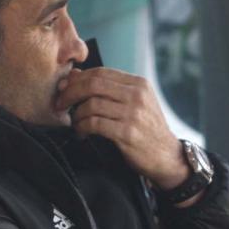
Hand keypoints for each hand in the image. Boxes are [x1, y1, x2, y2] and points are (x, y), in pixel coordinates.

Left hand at [55, 69, 187, 190]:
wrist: (168, 157)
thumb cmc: (147, 129)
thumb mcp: (135, 104)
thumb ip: (109, 89)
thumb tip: (75, 75)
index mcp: (138, 84)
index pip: (100, 72)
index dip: (77, 79)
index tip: (64, 88)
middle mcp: (137, 95)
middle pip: (93, 84)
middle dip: (71, 93)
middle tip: (60, 104)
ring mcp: (133, 113)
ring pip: (92, 104)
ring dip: (76, 114)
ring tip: (74, 123)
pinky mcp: (127, 132)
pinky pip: (95, 123)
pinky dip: (82, 127)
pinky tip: (81, 133)